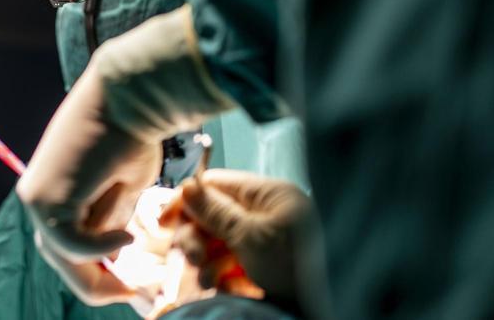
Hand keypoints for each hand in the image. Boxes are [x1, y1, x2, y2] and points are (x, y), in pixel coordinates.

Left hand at [16, 64, 163, 303]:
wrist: (128, 98)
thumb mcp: (125, 190)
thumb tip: (111, 251)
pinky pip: (72, 245)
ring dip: (103, 259)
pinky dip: (101, 246)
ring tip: (134, 250)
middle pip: (59, 259)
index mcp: (55, 192)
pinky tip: (127, 235)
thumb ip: (110, 221)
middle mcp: (38, 197)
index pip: (65, 247)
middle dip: (96, 283)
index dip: (95, 274)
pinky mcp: (44, 200)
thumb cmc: (133, 133)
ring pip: (65, 256)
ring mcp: (37, 200)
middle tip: (131, 293)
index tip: (128, 287)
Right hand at [168, 170, 310, 300]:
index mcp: (268, 195)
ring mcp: (267, 243)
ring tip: (211, 281)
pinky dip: (226, 279)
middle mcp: (267, 215)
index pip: (216, 185)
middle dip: (198, 238)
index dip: (187, 202)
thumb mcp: (251, 236)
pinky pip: (235, 268)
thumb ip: (216, 211)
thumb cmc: (297, 265)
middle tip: (192, 259)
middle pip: (214, 216)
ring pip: (221, 245)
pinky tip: (229, 290)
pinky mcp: (268, 269)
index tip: (165, 223)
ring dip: (209, 263)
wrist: (328, 307)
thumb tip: (188, 187)